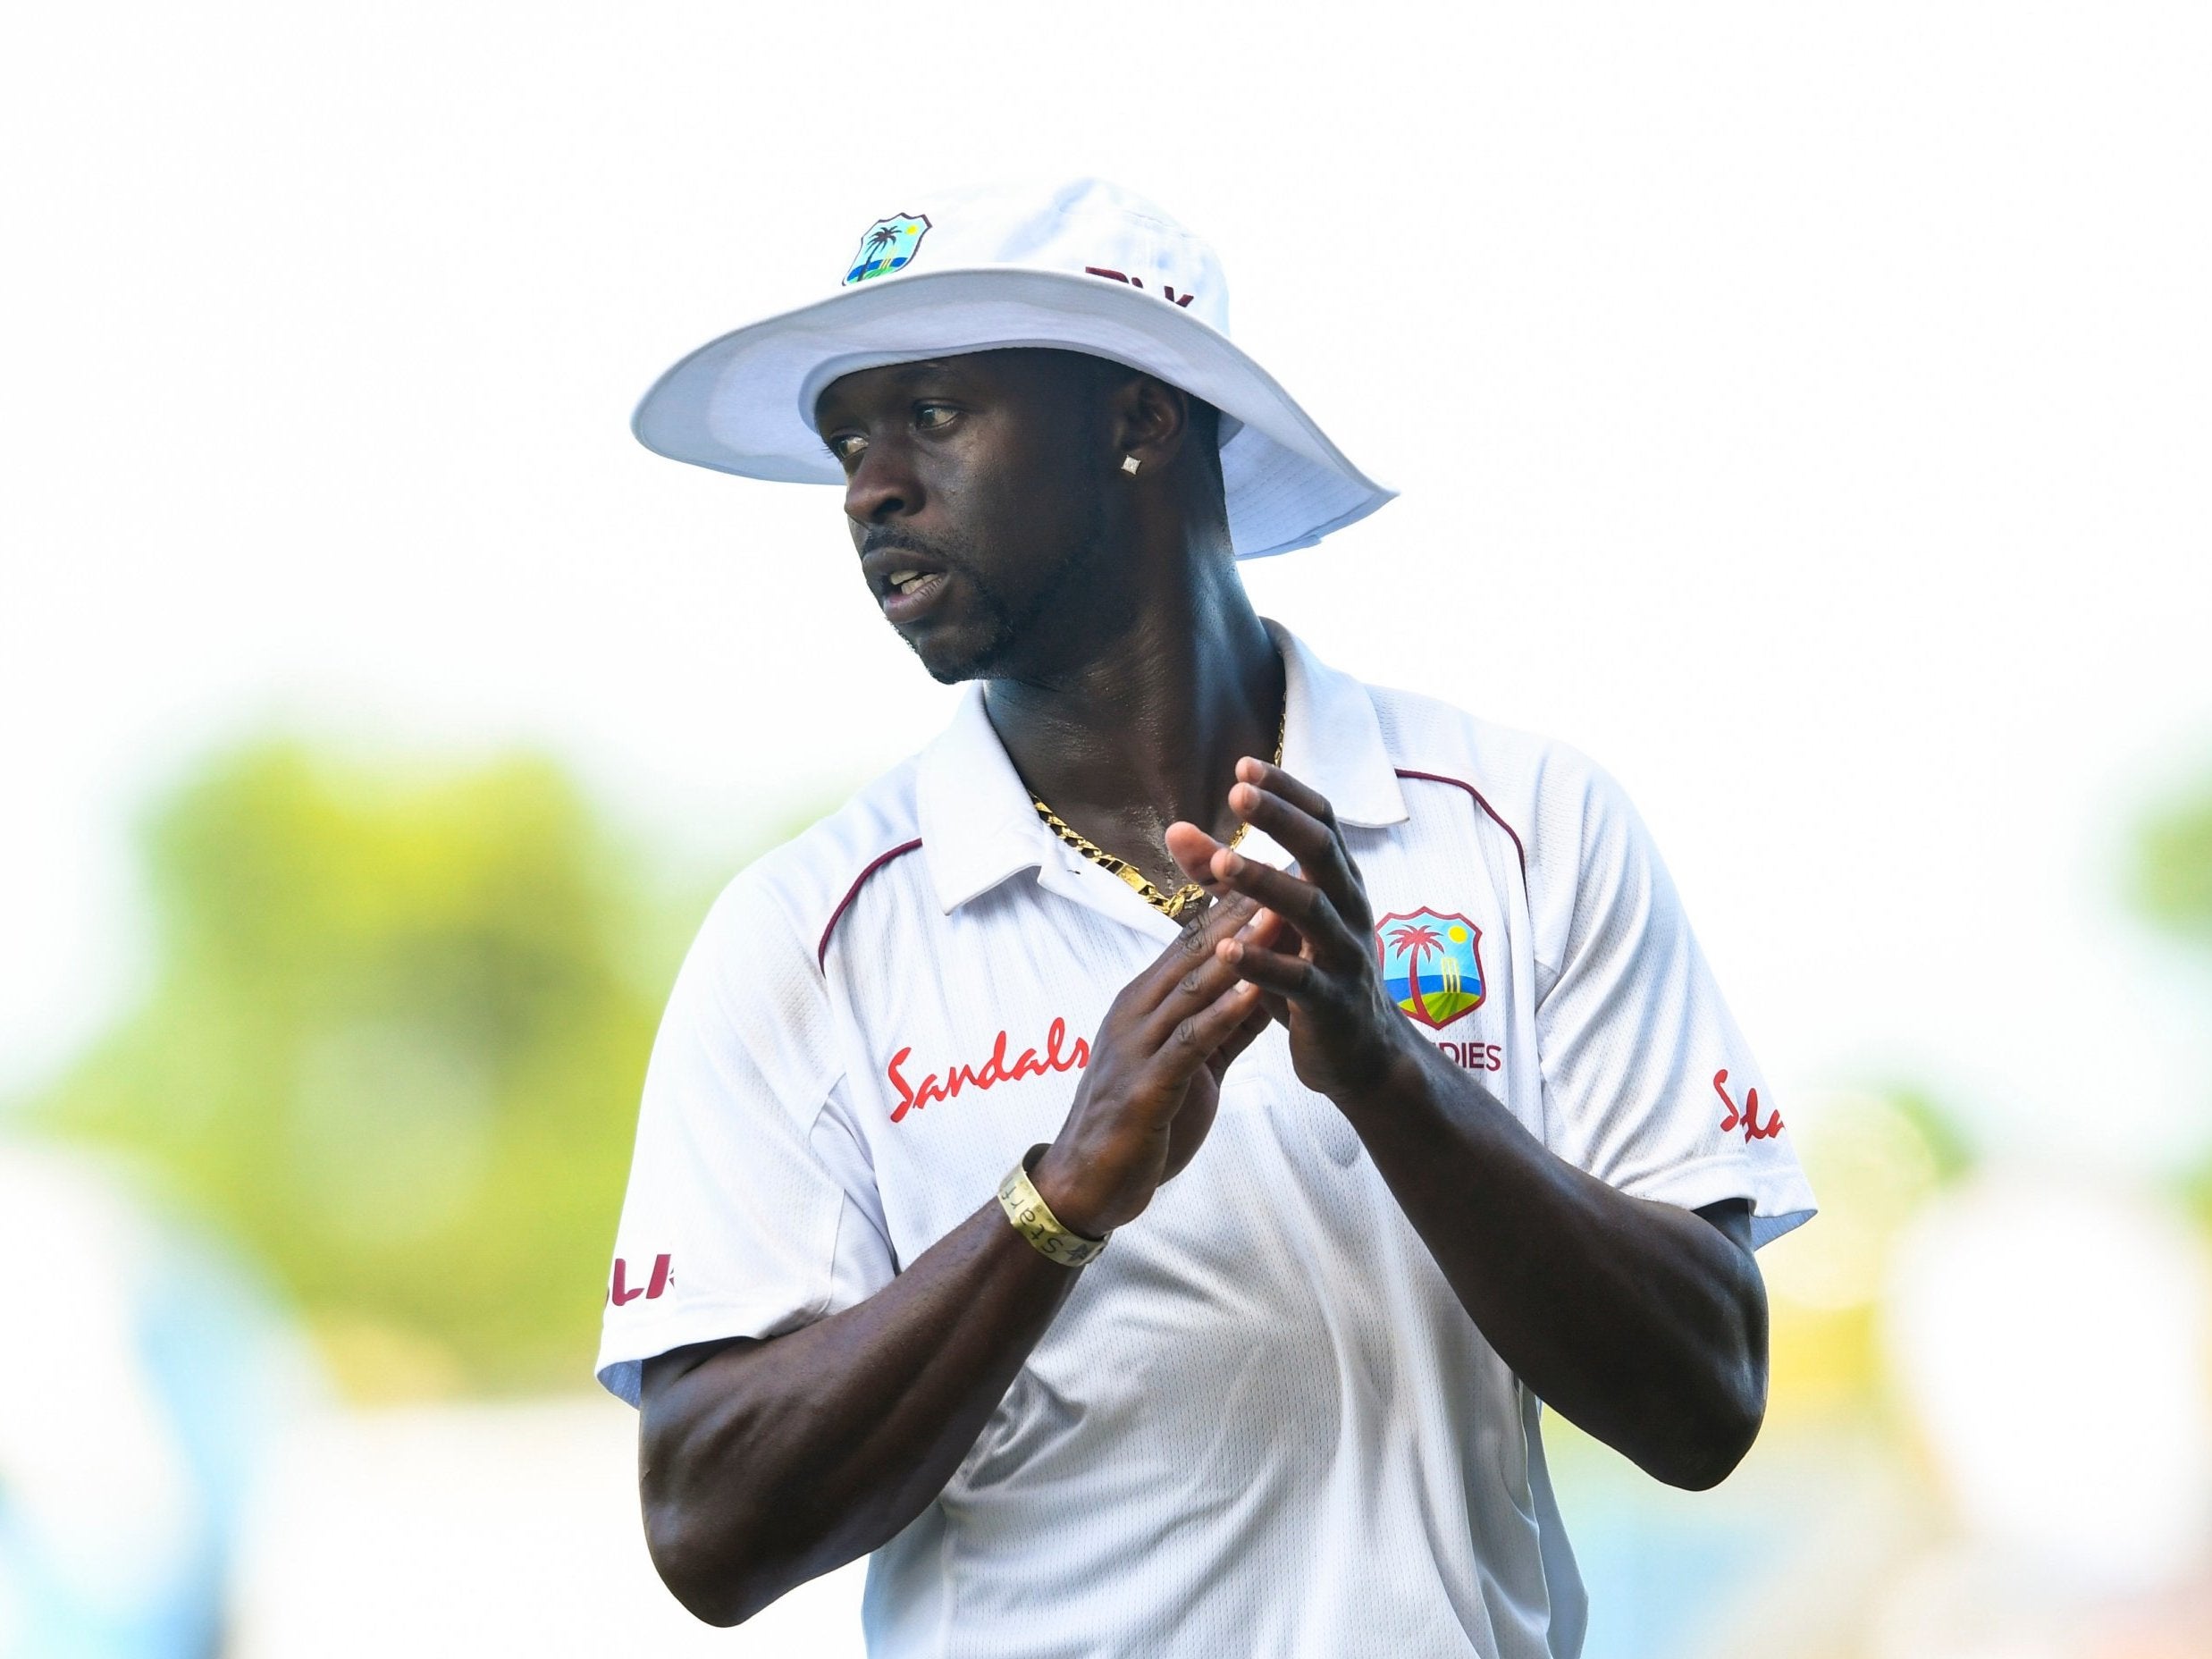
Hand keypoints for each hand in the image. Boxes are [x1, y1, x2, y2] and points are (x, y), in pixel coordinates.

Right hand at [1029, 893, 1277, 1235]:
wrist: (1084, 1186)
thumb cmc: (1138, 1125)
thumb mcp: (1186, 1068)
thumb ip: (1221, 1029)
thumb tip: (1262, 992)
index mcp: (1140, 1005)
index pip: (1191, 943)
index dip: (1234, 907)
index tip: (1275, 872)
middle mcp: (1134, 1014)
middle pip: (1194, 952)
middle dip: (1243, 912)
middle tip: (1286, 873)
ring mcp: (1136, 1048)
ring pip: (1193, 987)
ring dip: (1241, 951)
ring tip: (1281, 916)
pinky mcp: (1146, 1088)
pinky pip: (1190, 1041)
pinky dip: (1224, 1013)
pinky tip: (1256, 992)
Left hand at [1164, 759, 1415, 1106]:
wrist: (1362, 1055)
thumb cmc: (1309, 973)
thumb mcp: (1266, 919)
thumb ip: (1222, 874)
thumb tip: (1175, 828)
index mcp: (1337, 883)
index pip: (1319, 822)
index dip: (1285, 792)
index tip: (1244, 765)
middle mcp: (1349, 910)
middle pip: (1320, 852)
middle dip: (1281, 819)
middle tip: (1239, 794)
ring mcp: (1345, 956)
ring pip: (1310, 911)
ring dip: (1266, 884)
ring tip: (1222, 863)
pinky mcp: (1332, 1004)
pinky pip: (1300, 980)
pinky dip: (1263, 964)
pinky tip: (1227, 949)